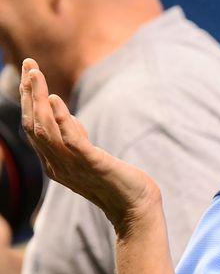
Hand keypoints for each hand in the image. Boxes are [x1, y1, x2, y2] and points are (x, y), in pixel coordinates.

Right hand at [19, 59, 159, 236]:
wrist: (136, 208)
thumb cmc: (116, 182)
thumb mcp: (88, 156)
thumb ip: (74, 138)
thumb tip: (64, 115)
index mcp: (54, 162)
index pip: (33, 126)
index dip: (29, 99)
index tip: (30, 71)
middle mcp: (56, 164)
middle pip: (33, 124)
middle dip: (30, 93)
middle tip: (30, 64)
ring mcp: (72, 165)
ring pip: (45, 129)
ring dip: (40, 100)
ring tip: (37, 74)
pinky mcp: (92, 164)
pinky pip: (70, 141)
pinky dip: (62, 119)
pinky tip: (57, 99)